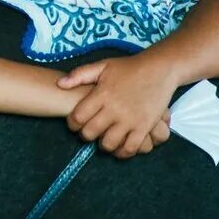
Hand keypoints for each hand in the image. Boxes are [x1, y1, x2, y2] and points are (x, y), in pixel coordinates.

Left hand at [57, 55, 177, 158]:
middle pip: (91, 133)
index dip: (72, 124)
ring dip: (103, 145)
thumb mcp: (103, 66)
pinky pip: (130, 148)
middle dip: (85, 135)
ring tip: (103, 139)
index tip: (74, 123)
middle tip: (88, 132)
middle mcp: (114, 109)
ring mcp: (130, 120)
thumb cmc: (129, 68)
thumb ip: (80, 74)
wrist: (159, 69)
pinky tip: (119, 148)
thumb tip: (59, 84)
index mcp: (102, 94)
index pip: (78, 117)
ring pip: (109, 143)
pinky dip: (122, 152)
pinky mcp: (144, 127)